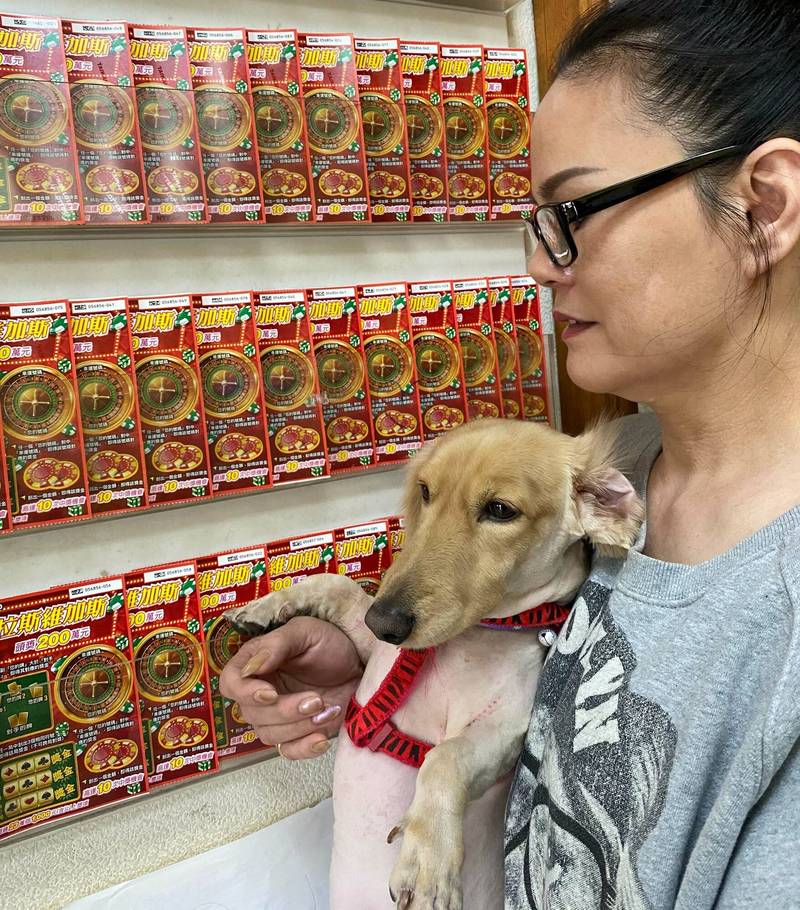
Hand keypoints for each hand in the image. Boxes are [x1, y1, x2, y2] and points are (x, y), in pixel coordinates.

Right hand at [219, 616, 362, 759]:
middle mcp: (261, 691)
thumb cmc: (331, 644)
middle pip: (252, 714)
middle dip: (285, 711)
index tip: (271, 694)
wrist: (361, 665)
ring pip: (269, 735)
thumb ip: (276, 646)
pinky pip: (288, 751)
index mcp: (257, 664)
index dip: (245, 693)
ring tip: (326, 709)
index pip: (231, 683)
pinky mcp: (298, 733)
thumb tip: (251, 668)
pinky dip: (304, 748)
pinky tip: (322, 738)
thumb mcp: (305, 632)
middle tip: (316, 700)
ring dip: (299, 727)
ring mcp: (279, 715)